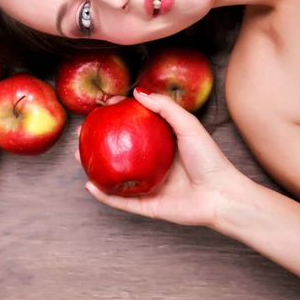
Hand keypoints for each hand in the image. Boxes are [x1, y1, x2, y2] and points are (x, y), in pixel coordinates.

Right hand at [76, 89, 246, 228]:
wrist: (221, 196)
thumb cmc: (209, 159)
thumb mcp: (188, 125)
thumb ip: (165, 108)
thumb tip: (138, 92)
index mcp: (162, 145)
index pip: (135, 127)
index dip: (118, 116)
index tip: (104, 106)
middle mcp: (152, 164)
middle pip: (120, 151)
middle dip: (99, 141)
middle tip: (83, 131)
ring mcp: (148, 185)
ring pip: (115, 176)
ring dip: (95, 167)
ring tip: (78, 155)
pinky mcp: (148, 206)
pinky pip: (121, 201)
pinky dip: (104, 195)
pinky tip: (89, 184)